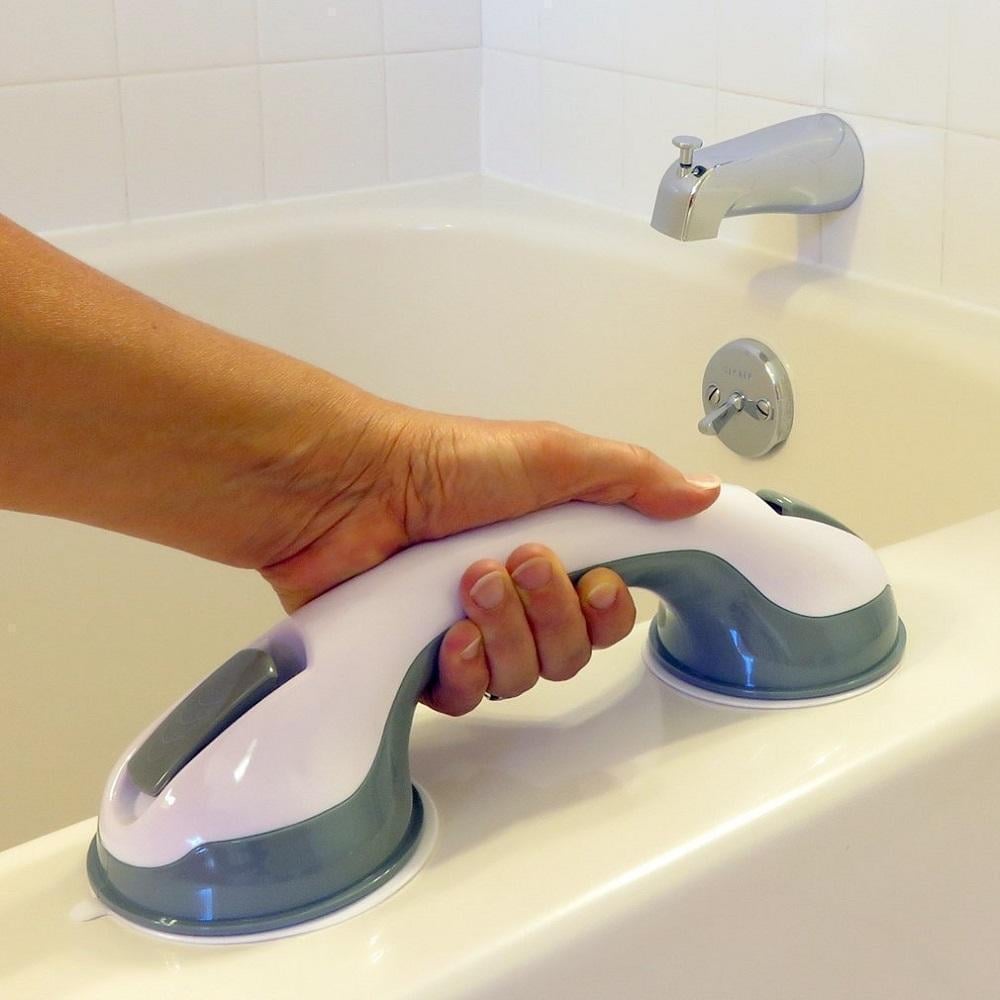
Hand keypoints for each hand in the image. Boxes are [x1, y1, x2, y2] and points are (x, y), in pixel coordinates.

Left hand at [259, 403, 718, 713]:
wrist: (349, 486)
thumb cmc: (442, 462)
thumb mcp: (553, 456)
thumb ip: (633, 478)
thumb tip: (701, 494)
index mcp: (549, 552)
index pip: (606, 617)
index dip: (607, 613)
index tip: (593, 578)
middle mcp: (512, 597)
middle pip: (569, 655)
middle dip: (551, 614)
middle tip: (516, 562)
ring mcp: (466, 629)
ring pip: (521, 678)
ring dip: (506, 632)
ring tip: (470, 583)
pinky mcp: (420, 659)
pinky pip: (466, 697)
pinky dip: (465, 669)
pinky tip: (449, 635)